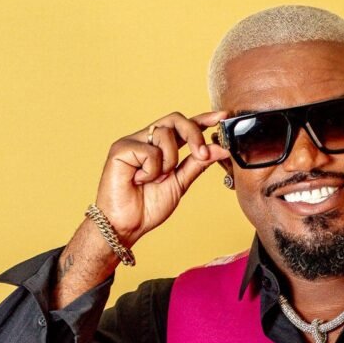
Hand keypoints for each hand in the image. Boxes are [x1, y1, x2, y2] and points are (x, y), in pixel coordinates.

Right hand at [95, 111, 229, 245]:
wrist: (127, 225)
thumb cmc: (148, 206)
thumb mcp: (180, 183)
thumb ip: (198, 164)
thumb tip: (221, 149)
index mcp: (161, 148)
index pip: (183, 126)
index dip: (202, 119)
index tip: (222, 117)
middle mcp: (147, 140)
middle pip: (175, 120)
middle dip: (194, 134)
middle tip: (202, 154)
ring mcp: (133, 142)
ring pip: (165, 134)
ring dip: (169, 162)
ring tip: (156, 179)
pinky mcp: (120, 148)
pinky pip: (150, 151)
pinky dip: (152, 170)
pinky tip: (140, 180)